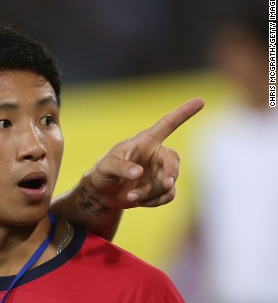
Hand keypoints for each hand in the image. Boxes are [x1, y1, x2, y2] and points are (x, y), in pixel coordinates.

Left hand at [81, 97, 204, 209]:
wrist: (103, 193)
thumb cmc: (103, 172)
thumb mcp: (106, 166)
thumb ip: (121, 167)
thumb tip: (139, 172)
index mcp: (145, 141)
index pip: (167, 124)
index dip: (183, 113)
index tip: (200, 100)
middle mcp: (156, 155)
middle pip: (173, 160)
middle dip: (171, 172)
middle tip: (166, 183)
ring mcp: (160, 172)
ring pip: (168, 182)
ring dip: (152, 192)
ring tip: (131, 196)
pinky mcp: (160, 188)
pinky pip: (167, 195)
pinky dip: (153, 201)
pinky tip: (137, 202)